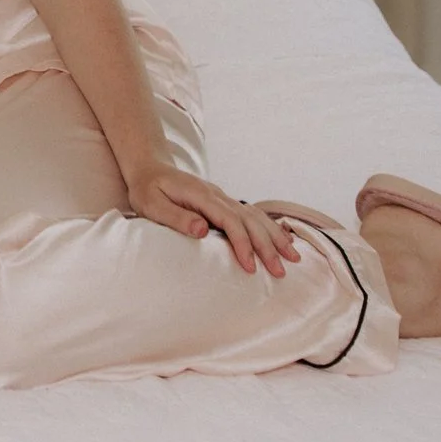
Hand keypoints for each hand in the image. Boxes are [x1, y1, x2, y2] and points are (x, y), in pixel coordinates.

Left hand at [123, 158, 299, 276]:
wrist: (149, 169)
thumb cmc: (147, 190)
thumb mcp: (152, 205)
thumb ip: (176, 217)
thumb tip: (202, 230)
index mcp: (201, 195)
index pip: (229, 221)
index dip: (242, 244)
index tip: (250, 267)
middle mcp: (217, 195)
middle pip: (249, 220)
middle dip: (267, 246)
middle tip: (280, 272)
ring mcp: (223, 197)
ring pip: (256, 217)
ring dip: (275, 237)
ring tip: (293, 258)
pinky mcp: (224, 203)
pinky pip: (252, 215)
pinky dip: (270, 228)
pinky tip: (283, 240)